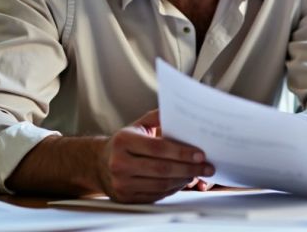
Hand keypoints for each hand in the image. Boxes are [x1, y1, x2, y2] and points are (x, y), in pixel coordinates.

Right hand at [96, 109, 214, 202]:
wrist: (98, 163)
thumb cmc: (125, 142)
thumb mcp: (138, 124)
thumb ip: (159, 116)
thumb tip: (182, 110)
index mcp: (123, 141)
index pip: (158, 148)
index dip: (182, 152)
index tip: (201, 154)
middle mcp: (119, 163)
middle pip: (162, 169)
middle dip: (189, 168)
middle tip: (208, 167)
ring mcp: (121, 183)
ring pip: (161, 185)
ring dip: (183, 180)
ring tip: (197, 173)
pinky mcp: (125, 197)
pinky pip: (155, 195)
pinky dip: (173, 189)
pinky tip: (182, 181)